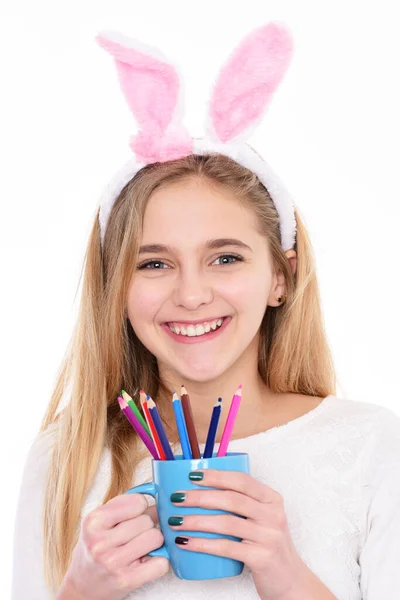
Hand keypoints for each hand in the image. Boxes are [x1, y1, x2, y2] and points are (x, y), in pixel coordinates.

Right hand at [61, 494, 168, 599]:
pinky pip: (161, 563)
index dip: (140, 507)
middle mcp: (100, 542)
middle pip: (147, 520)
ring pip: (156, 537)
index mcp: (93, 521)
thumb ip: (126, 505)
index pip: (137, 502)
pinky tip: (146, 563)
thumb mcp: (101, 521)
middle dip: (145, 526)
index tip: (133, 516)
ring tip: (139, 548)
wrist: (82, 586)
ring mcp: (112, 562)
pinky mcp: (126, 581)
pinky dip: (159, 562)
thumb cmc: (95, 548)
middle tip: (133, 536)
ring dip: (153, 543)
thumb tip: (160, 498)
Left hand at [169, 469, 304, 599]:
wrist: (290, 580)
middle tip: (177, 498)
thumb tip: (200, 490)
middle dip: (200, 497)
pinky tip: (186, 542)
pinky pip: (226, 548)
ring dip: (196, 520)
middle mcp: (273, 515)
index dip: (216, 476)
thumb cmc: (267, 545)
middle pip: (231, 499)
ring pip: (226, 523)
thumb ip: (241, 503)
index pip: (242, 480)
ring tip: (175, 521)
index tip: (192, 476)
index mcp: (272, 499)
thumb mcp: (262, 518)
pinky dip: (202, 544)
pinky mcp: (261, 558)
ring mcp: (269, 536)